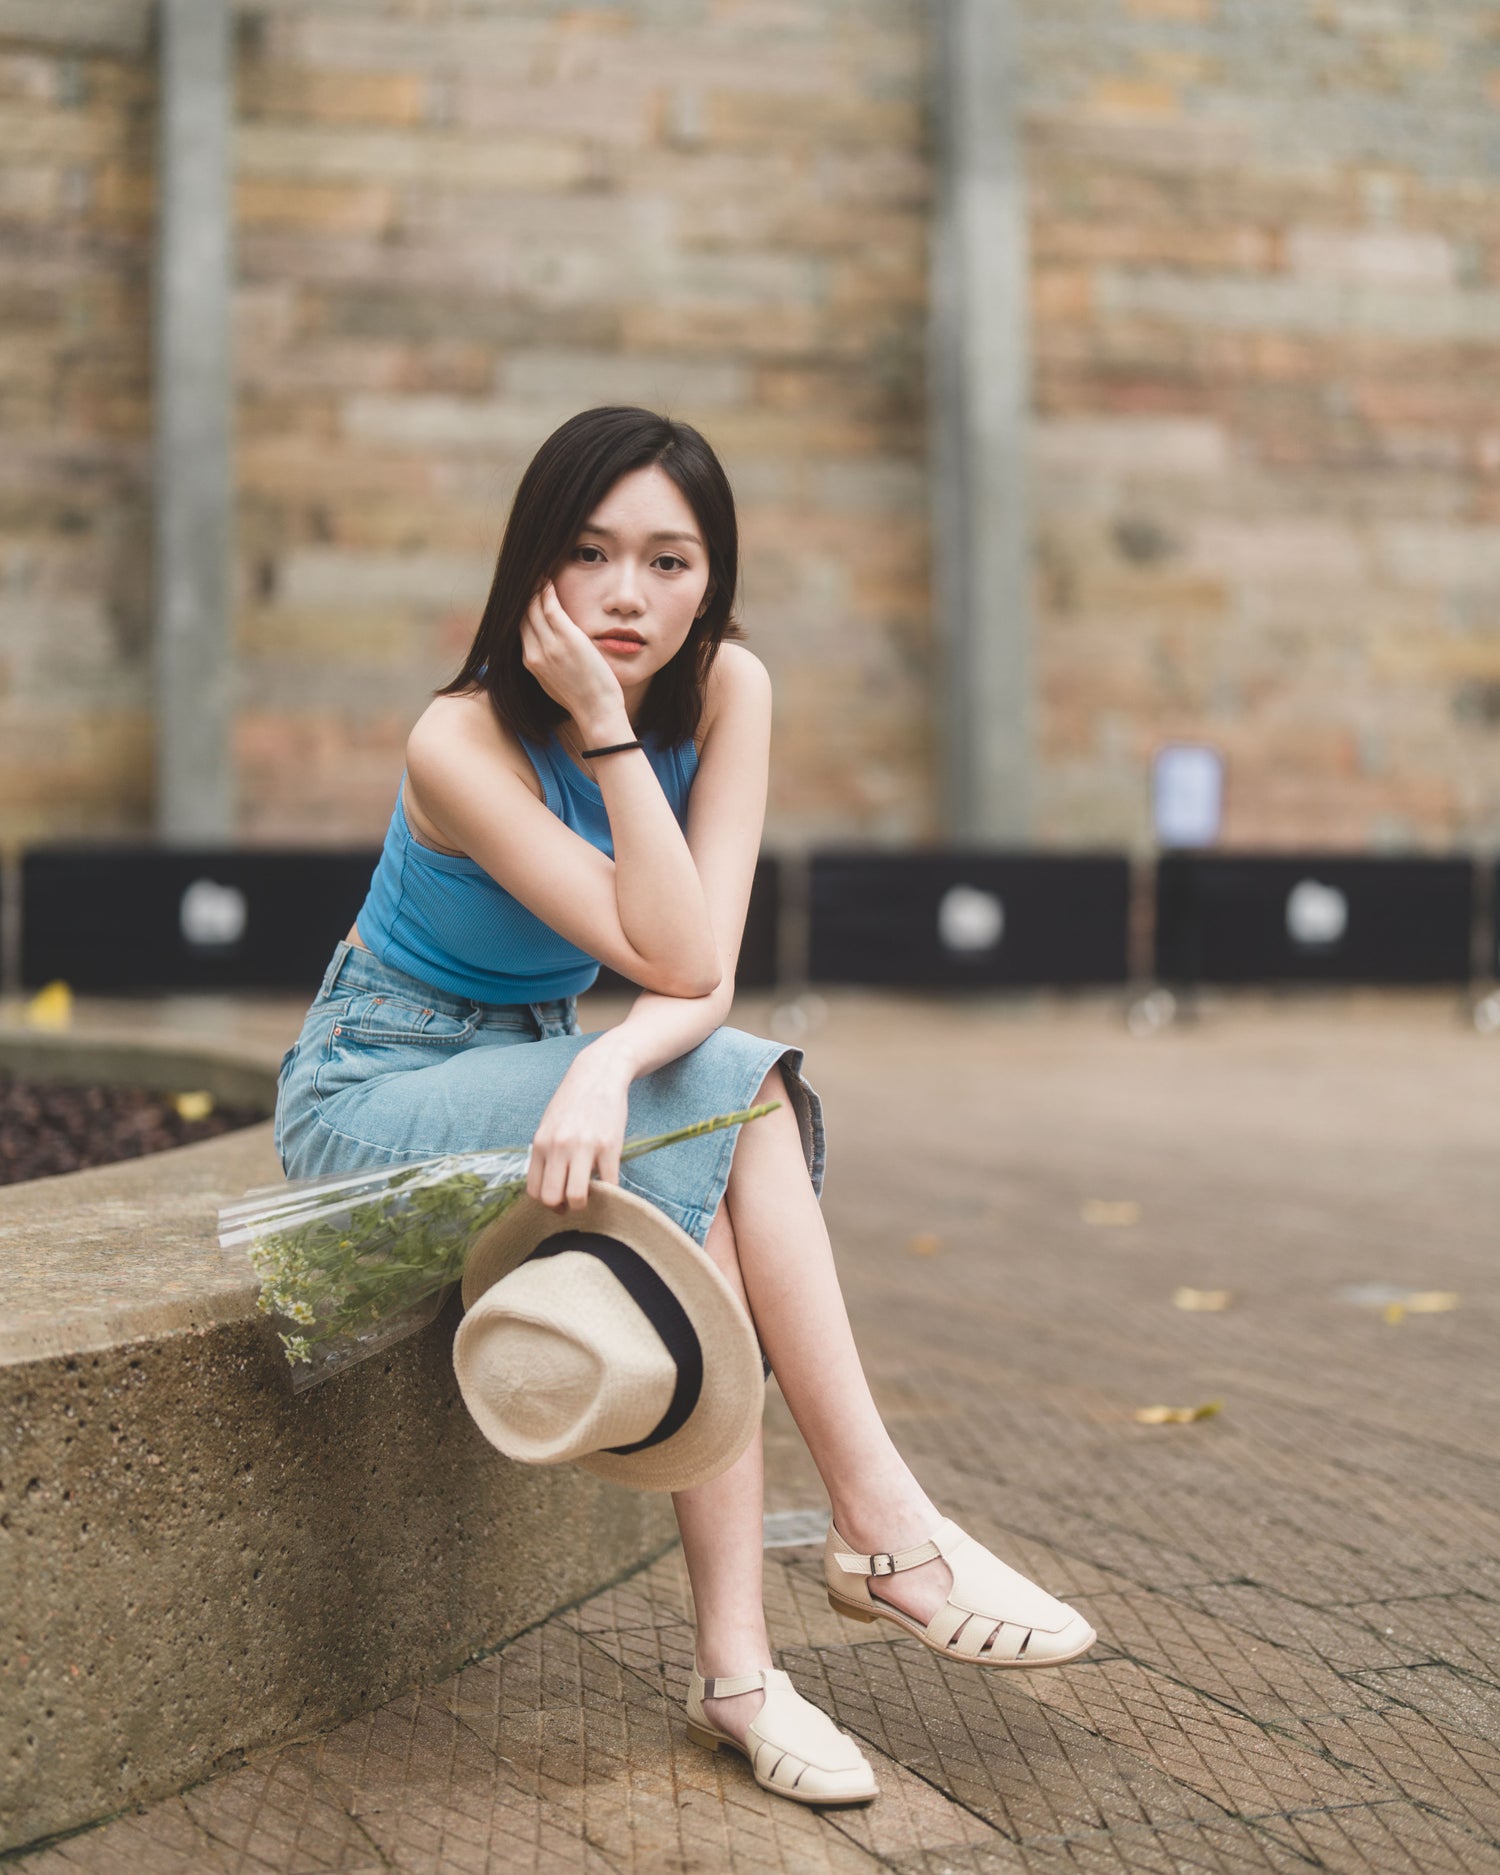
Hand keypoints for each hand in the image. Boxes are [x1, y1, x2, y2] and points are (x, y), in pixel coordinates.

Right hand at [520, 580, 630, 743]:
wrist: (596, 712)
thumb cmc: (583, 699)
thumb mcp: (555, 682)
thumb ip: (548, 664)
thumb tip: (549, 653)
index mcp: (530, 663)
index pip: (519, 627)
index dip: (520, 607)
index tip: (526, 593)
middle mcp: (534, 653)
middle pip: (521, 614)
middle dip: (524, 594)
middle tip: (530, 576)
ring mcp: (548, 645)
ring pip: (533, 607)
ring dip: (535, 587)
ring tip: (540, 572)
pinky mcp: (566, 639)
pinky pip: (550, 606)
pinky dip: (546, 590)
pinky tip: (549, 579)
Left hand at [526, 1043, 631, 1213]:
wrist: (599, 1074)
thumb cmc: (573, 1100)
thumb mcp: (549, 1124)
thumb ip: (546, 1152)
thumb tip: (548, 1184)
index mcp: (541, 1143)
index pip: (534, 1190)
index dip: (547, 1202)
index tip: (558, 1201)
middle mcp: (559, 1147)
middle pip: (552, 1198)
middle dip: (563, 1208)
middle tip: (574, 1202)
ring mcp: (584, 1148)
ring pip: (577, 1197)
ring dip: (585, 1203)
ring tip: (592, 1194)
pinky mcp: (609, 1147)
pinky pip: (608, 1184)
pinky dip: (609, 1191)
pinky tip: (609, 1183)